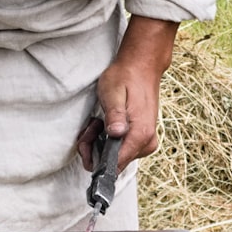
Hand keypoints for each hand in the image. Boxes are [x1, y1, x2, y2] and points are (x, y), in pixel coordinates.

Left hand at [77, 16, 179, 170]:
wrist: (142, 66)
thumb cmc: (125, 77)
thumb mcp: (113, 93)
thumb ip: (114, 115)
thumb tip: (116, 134)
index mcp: (140, 135)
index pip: (115, 165)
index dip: (95, 158)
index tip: (86, 142)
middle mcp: (146, 143)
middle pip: (113, 164)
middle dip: (94, 149)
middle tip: (90, 126)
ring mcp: (145, 143)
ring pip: (114, 158)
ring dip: (99, 143)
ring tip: (97, 121)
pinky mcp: (142, 140)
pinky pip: (119, 150)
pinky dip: (107, 141)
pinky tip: (104, 125)